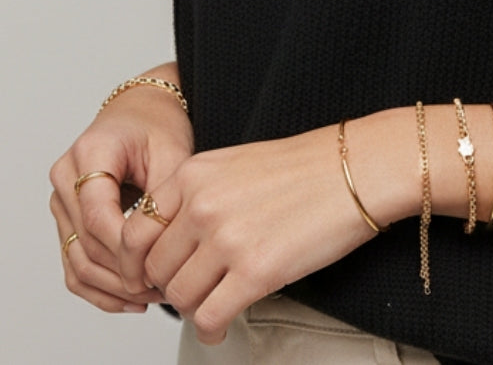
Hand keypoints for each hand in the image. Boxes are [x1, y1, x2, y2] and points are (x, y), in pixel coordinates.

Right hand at [50, 69, 193, 314]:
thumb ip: (165, 199)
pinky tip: (131, 299)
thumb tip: (164, 252)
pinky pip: (75, 262)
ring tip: (152, 296)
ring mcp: (62, 199)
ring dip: (113, 287)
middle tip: (162, 288)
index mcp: (90, 152)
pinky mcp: (68, 218)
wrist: (143, 110)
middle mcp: (66, 177)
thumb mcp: (173, 152)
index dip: (127, 251)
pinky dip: (100, 286)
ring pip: (77, 260)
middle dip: (124, 273)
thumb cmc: (159, 124)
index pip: (99, 217)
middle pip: (86, 243)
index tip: (158, 269)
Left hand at [118, 127, 380, 343]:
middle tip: (189, 291)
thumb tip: (172, 240)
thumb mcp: (235, 164)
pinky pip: (209, 317)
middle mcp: (202, 205)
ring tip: (210, 305)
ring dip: (192, 308)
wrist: (358, 169)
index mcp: (193, 174)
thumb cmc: (306, 167)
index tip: (153, 273)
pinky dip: (210, 329)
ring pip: (178, 297)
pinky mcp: (256, 272)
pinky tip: (221, 325)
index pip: (133, 231)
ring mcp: (227, 239)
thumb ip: (197, 195)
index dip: (139, 262)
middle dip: (168, 286)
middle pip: (154, 269)